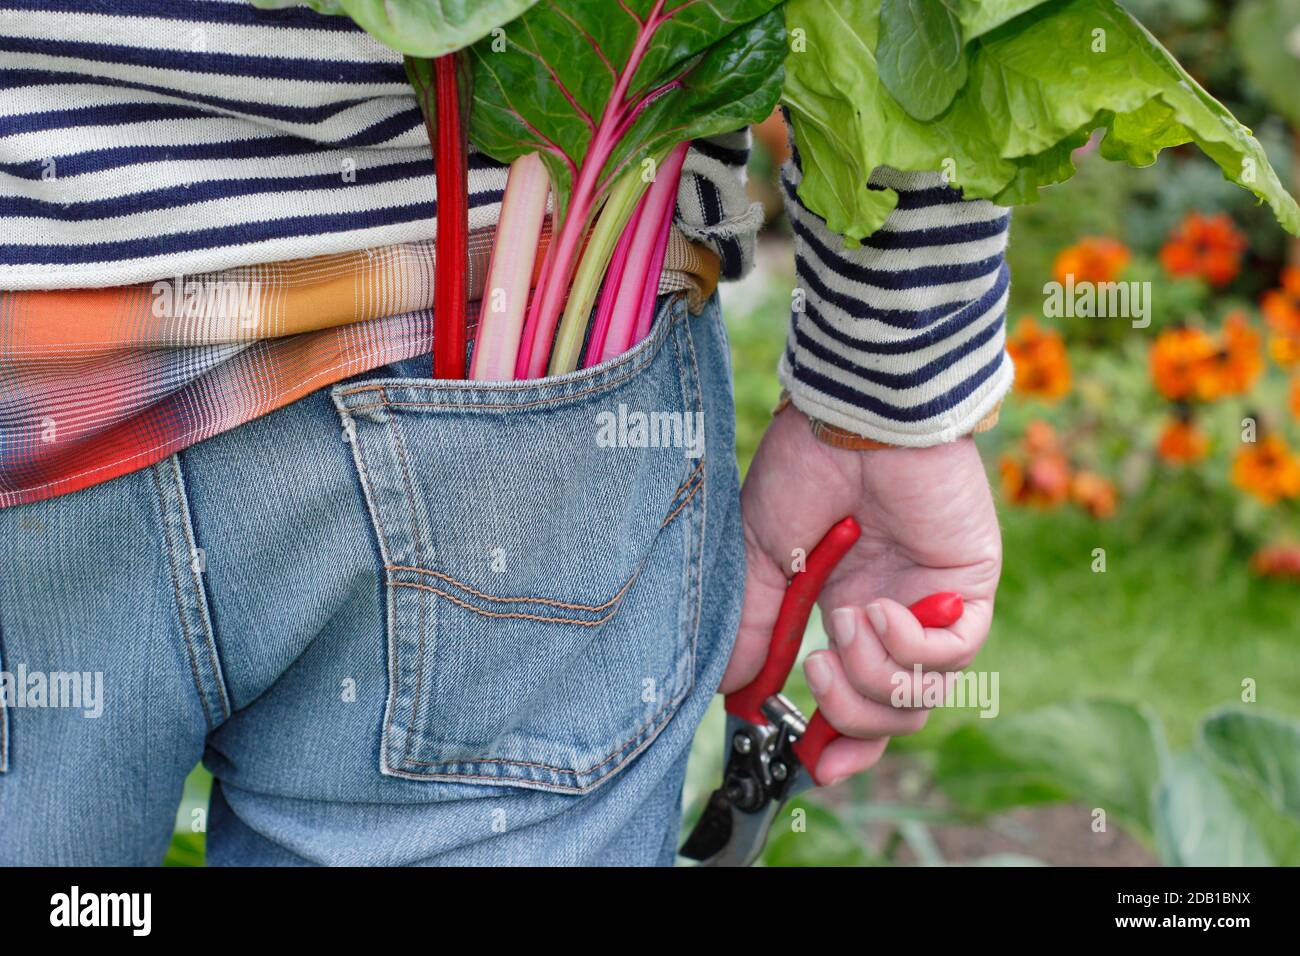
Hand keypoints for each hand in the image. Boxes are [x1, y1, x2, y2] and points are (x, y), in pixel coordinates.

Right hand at [722, 406, 1001, 784]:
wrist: (852, 416)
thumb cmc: (805, 470)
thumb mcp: (761, 558)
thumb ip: (757, 626)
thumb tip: (736, 690)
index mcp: (843, 607)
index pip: (859, 699)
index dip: (840, 741)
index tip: (813, 762)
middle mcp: (892, 612)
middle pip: (894, 713)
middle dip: (852, 716)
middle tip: (816, 676)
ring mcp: (932, 600)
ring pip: (923, 693)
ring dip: (876, 676)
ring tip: (847, 627)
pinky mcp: (967, 583)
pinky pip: (956, 651)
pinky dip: (911, 647)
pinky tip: (878, 611)